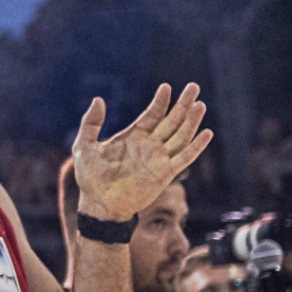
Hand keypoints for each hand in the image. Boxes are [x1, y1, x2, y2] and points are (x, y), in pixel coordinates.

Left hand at [69, 83, 211, 220]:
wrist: (99, 205)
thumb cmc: (90, 178)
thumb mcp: (84, 146)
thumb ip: (91, 123)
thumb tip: (98, 100)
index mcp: (133, 136)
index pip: (152, 114)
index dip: (161, 101)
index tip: (166, 87)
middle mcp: (149, 146)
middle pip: (171, 120)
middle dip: (183, 104)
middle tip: (193, 87)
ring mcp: (159, 159)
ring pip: (181, 136)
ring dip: (191, 121)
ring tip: (200, 104)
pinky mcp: (165, 174)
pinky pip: (184, 158)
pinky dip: (196, 146)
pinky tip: (206, 133)